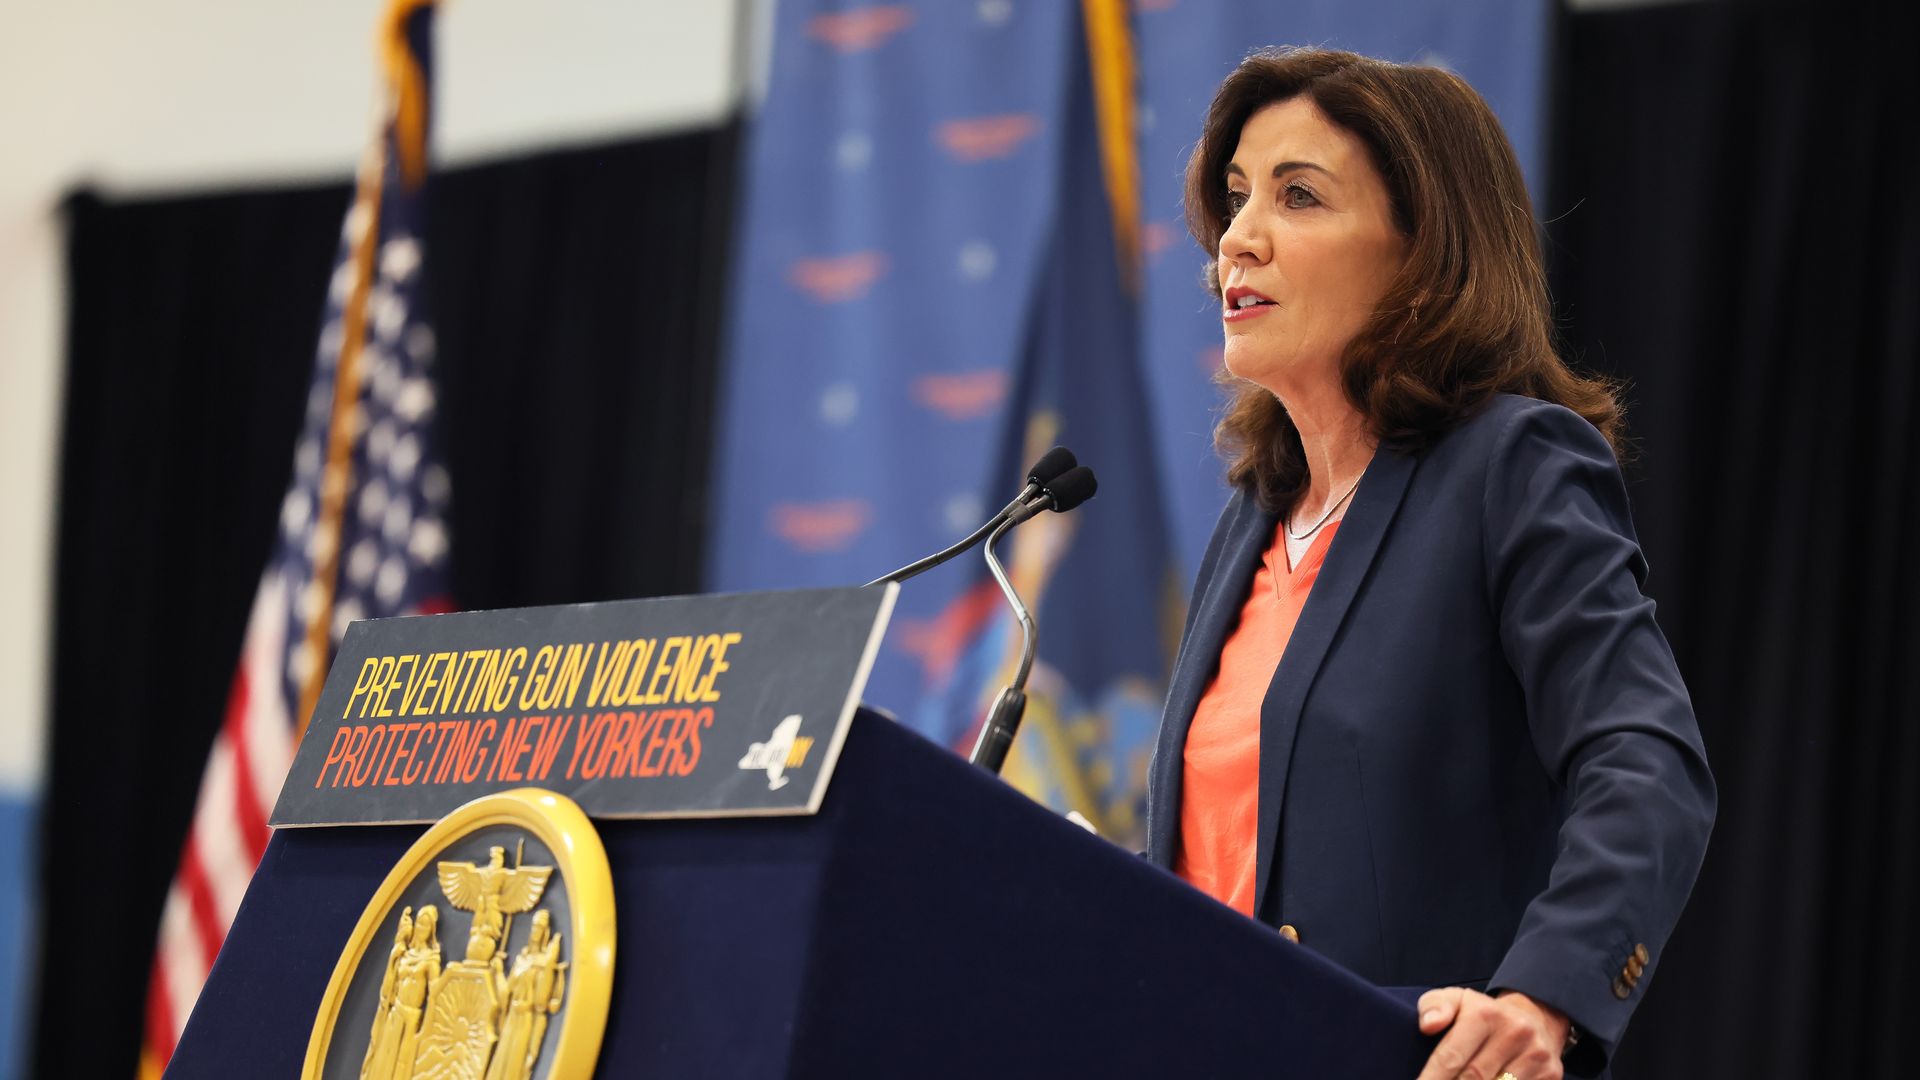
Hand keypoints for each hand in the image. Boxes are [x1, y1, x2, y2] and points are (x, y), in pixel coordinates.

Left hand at [1415, 987, 1569, 1079]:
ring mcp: (1536, 1056)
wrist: (1534, 1018)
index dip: (1432, 1078)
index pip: (1452, 1057)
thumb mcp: (1455, 1000)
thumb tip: (1428, 1025)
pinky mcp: (1552, 1075)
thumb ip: (1434, 1008)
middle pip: (1474, 1078)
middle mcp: (1515, 1032)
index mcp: (1486, 1014)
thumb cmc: (1481, 1015)